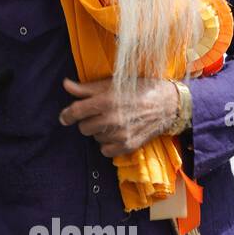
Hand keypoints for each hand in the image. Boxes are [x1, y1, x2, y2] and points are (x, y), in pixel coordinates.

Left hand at [59, 76, 176, 157]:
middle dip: (87, 121)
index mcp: (106, 101)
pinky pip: (105, 150)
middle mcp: (112, 119)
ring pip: (95, 138)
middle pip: (83, 127)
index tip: (65, 117)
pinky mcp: (127, 146)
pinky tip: (117, 133)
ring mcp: (120, 134)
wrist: (168, 104)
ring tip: (113, 121)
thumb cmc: (140, 89)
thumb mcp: (114, 84)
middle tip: (98, 115)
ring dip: (99, 132)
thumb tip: (66, 85)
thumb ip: (87, 88)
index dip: (67, 115)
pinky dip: (108, 144)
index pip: (76, 112)